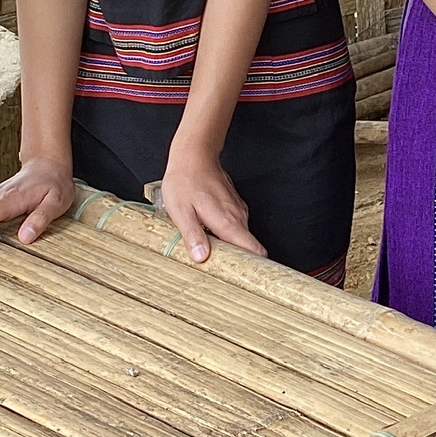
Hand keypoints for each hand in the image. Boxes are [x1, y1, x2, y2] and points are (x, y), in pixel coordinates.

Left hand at [153, 148, 264, 263]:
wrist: (194, 156)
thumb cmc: (185, 181)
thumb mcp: (181, 211)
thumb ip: (193, 236)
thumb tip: (202, 258)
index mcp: (228, 222)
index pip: (254, 250)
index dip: (253, 268)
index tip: (245, 280)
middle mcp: (239, 218)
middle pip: (248, 248)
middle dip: (237, 262)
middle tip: (218, 271)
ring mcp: (238, 211)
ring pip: (241, 239)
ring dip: (229, 248)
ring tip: (210, 252)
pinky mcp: (234, 208)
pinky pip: (235, 228)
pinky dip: (226, 236)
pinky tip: (209, 234)